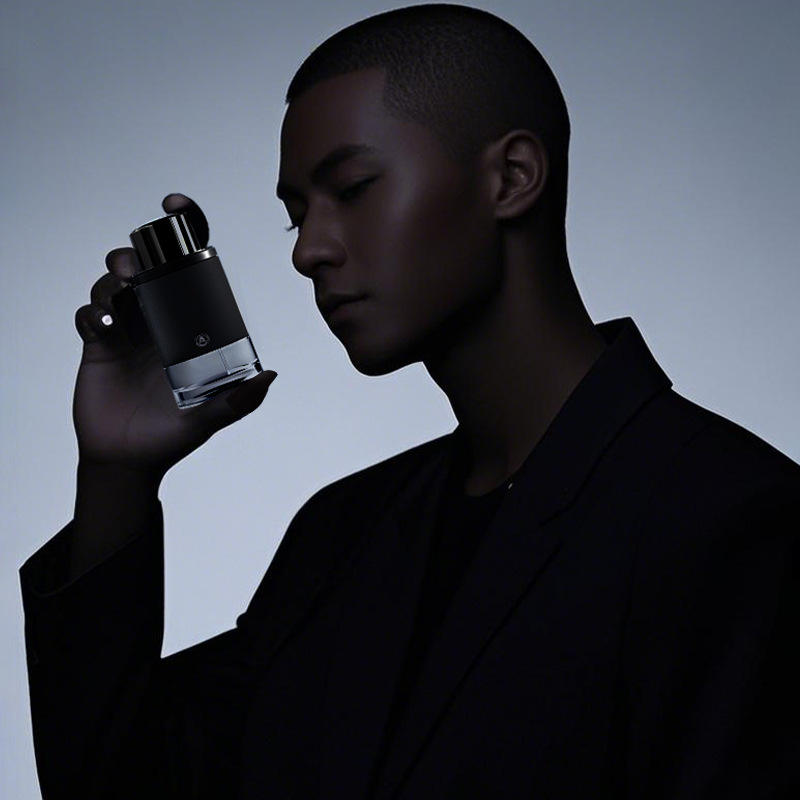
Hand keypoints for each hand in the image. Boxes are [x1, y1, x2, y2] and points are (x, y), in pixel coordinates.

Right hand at [72, 193, 276, 478]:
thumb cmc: (174, 435)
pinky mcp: (97, 343)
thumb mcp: (211, 418)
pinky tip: (102, 325)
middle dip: (140, 253)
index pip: (190, 271)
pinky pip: (89, 313)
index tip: (177, 205)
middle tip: (139, 265)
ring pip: (115, 283)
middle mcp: (161, 321)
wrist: (128, 460)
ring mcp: (128, 329)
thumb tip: (270, 375)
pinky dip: (92, 311)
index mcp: (191, 327)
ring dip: (115, 276)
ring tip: (123, 287)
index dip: (184, 234)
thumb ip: (238, 401)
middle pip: (148, 268)